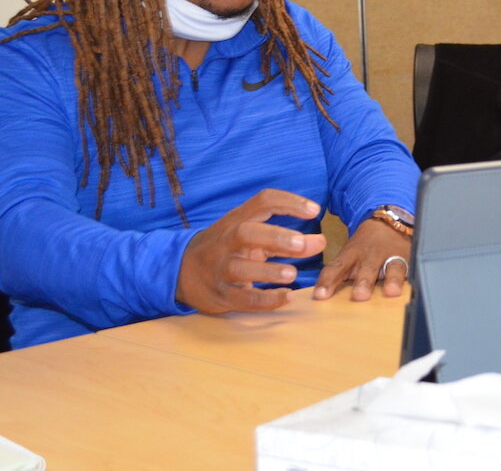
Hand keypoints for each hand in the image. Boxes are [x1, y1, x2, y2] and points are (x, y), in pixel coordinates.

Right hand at [175, 189, 326, 314]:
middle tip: (304, 244)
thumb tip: (320, 241)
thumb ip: (284, 237)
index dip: (289, 202)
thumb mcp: (249, 235)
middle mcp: (225, 242)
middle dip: (276, 237)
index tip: (315, 211)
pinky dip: (265, 300)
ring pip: (240, 269)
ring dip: (268, 271)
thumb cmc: (226, 248)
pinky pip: (242, 299)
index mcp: (236, 220)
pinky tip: (287, 297)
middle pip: (247, 234)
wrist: (180, 271)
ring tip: (293, 274)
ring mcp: (220, 269)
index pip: (262, 202)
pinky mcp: (220, 295)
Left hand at [312, 214, 411, 301]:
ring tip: (391, 292)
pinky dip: (411, 278)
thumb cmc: (365, 246)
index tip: (320, 296)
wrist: (390, 222)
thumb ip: (339, 273)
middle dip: (363, 283)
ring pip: (392, 268)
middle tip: (359, 296)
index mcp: (352, 254)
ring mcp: (391, 257)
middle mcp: (371, 256)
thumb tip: (320, 297)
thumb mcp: (350, 254)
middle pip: (366, 269)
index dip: (328, 281)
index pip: (336, 268)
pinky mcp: (408, 259)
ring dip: (391, 280)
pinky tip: (413, 286)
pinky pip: (411, 268)